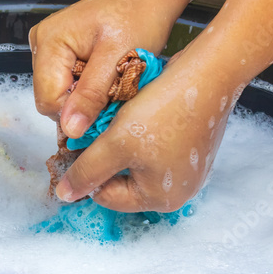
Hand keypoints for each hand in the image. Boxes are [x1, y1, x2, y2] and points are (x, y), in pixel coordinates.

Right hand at [30, 0, 179, 139]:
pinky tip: (104, 74)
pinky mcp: (59, 54)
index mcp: (50, 41)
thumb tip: (70, 129)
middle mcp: (41, 43)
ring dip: (87, 97)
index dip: (76, 112)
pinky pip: (67, 85)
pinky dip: (87, 88)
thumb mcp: (118, 59)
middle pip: (51, 99)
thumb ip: (91, 95)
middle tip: (112, 88)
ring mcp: (48, 48)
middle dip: (82, 103)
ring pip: (60, 95)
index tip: (106, 105)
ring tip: (109, 78)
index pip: (48, 100)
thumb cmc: (138, 17)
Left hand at [53, 54, 238, 212]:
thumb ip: (86, 172)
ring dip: (121, 143)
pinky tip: (138, 114)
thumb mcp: (115, 144)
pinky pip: (153, 147)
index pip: (107, 196)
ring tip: (119, 119)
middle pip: (122, 180)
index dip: (88, 171)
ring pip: (136, 161)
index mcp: (161, 200)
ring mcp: (186, 168)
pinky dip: (140, 133)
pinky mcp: (189, 146)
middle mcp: (177, 190)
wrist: (207, 74)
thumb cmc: (163, 111)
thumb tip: (65, 195)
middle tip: (100, 129)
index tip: (81, 143)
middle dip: (106, 156)